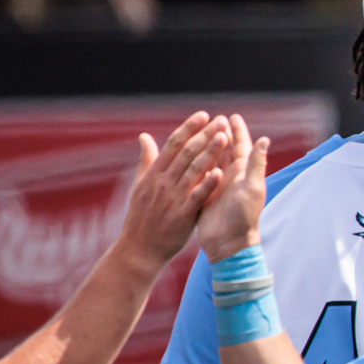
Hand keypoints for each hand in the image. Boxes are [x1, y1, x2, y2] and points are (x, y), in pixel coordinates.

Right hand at [115, 112, 230, 265]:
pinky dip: (207, 184)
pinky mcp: (182, 214)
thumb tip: (144, 136)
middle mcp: (163, 182)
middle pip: (186, 153)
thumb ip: (146, 160)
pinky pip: (196, 196)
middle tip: (220, 120)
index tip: (203, 115)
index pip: (173, 145)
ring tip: (224, 137)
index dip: (189, 129)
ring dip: (209, 153)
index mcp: (154, 173)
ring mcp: (172, 197)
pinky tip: (220, 172)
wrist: (139, 248)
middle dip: (204, 135)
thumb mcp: (140, 185)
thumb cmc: (141, 216)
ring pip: (193, 170)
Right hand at [196, 114, 272, 262]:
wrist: (230, 244)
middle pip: (225, 152)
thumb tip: (265, 139)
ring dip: (208, 147)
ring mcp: (217, 188)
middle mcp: (231, 178)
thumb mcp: (252, 188)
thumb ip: (256, 163)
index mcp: (243, 173)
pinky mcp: (204, 197)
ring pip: (211, 162)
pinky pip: (200, 179)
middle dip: (221, 134)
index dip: (237, 131)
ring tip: (203, 132)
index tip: (232, 117)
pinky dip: (197, 167)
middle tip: (215, 119)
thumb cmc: (244, 217)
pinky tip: (188, 158)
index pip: (240, 146)